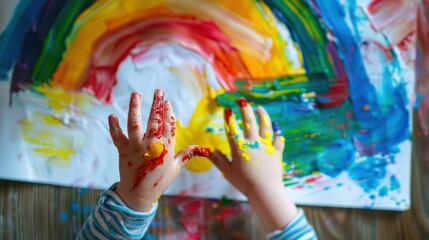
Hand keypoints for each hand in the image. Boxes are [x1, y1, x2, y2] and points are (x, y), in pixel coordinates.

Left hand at [108, 90, 209, 211]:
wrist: (139, 195)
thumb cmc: (159, 181)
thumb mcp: (175, 168)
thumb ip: (186, 155)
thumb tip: (201, 148)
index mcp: (166, 148)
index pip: (169, 125)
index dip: (169, 112)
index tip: (167, 101)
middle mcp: (152, 145)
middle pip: (155, 120)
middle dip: (156, 104)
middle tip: (158, 91)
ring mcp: (137, 147)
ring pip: (135, 124)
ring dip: (136, 108)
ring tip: (136, 94)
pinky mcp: (123, 151)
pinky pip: (117, 137)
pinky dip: (113, 127)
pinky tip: (111, 116)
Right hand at [209, 97, 297, 231]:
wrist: (265, 191)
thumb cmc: (244, 182)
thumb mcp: (227, 171)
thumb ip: (218, 159)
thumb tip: (206, 149)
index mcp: (240, 148)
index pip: (232, 130)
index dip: (229, 119)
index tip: (227, 109)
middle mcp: (253, 144)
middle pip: (250, 123)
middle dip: (246, 110)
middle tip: (243, 100)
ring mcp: (266, 147)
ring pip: (265, 127)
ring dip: (262, 116)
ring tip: (259, 108)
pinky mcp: (276, 153)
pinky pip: (278, 140)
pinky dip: (277, 133)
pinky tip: (276, 127)